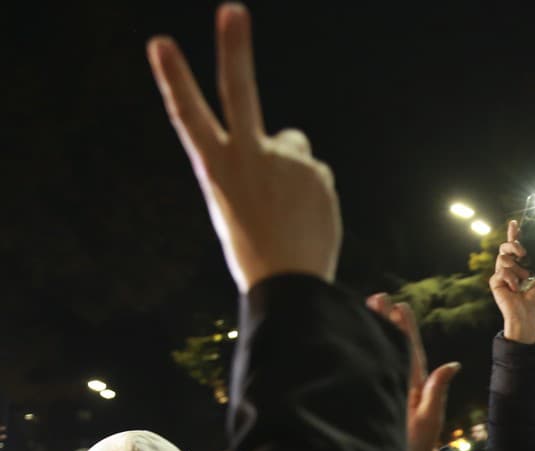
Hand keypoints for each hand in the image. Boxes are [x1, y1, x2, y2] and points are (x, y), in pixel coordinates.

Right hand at [148, 5, 338, 292]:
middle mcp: (247, 155)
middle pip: (239, 91)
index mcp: (214, 166)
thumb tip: (289, 139)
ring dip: (292, 167)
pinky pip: (314, 171)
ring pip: (292, 146)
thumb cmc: (254, 244)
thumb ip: (253, 161)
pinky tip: (305, 215)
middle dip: (234, 48)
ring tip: (285, 207)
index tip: (161, 43)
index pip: (187, 115)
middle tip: (232, 11)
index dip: (173, 78)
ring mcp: (284, 161)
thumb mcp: (235, 199)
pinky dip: (312, 189)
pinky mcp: (316, 170)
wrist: (290, 282)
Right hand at [368, 294, 460, 450]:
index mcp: (413, 385)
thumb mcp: (429, 418)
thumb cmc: (418, 446)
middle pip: (390, 346)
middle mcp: (397, 382)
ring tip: (361, 307)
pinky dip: (356, 355)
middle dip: (383, 321)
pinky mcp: (368, 398)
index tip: (399, 306)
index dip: (403, 329)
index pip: (408, 350)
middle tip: (376, 296)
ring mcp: (383, 389)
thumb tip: (452, 365)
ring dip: (370, 332)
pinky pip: (363, 372)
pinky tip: (346, 340)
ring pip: (376, 355)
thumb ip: (436, 392)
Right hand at [491, 220, 534, 343]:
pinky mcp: (495, 282)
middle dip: (513, 244)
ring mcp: (501, 273)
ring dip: (516, 268)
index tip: (515, 222)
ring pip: (503, 258)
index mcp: (520, 261)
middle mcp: (509, 265)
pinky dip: (512, 280)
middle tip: (523, 252)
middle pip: (505, 246)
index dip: (513, 232)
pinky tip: (516, 288)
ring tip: (524, 279)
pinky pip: (501, 272)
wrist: (529, 313)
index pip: (515, 242)